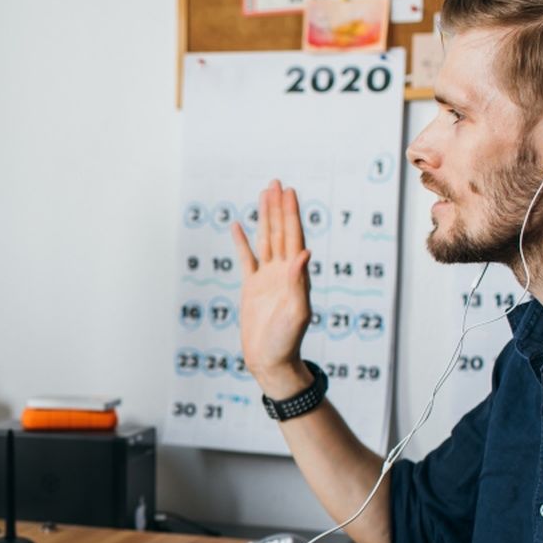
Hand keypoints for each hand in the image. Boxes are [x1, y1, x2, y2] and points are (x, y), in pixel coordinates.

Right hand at [232, 180, 313, 397]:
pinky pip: (246, 259)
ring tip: (263, 194)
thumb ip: (299, 282)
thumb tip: (305, 252)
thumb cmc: (287, 340)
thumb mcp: (297, 311)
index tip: (289, 192)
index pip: (294, 237)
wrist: (270, 359)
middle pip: (280, 232)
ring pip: (265, 240)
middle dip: (279, 208)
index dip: (291, 214)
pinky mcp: (252, 287)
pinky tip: (237, 226)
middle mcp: (283, 272)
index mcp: (296, 275)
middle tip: (276, 183)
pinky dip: (242, 242)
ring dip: (265, 218)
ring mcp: (267, 278)